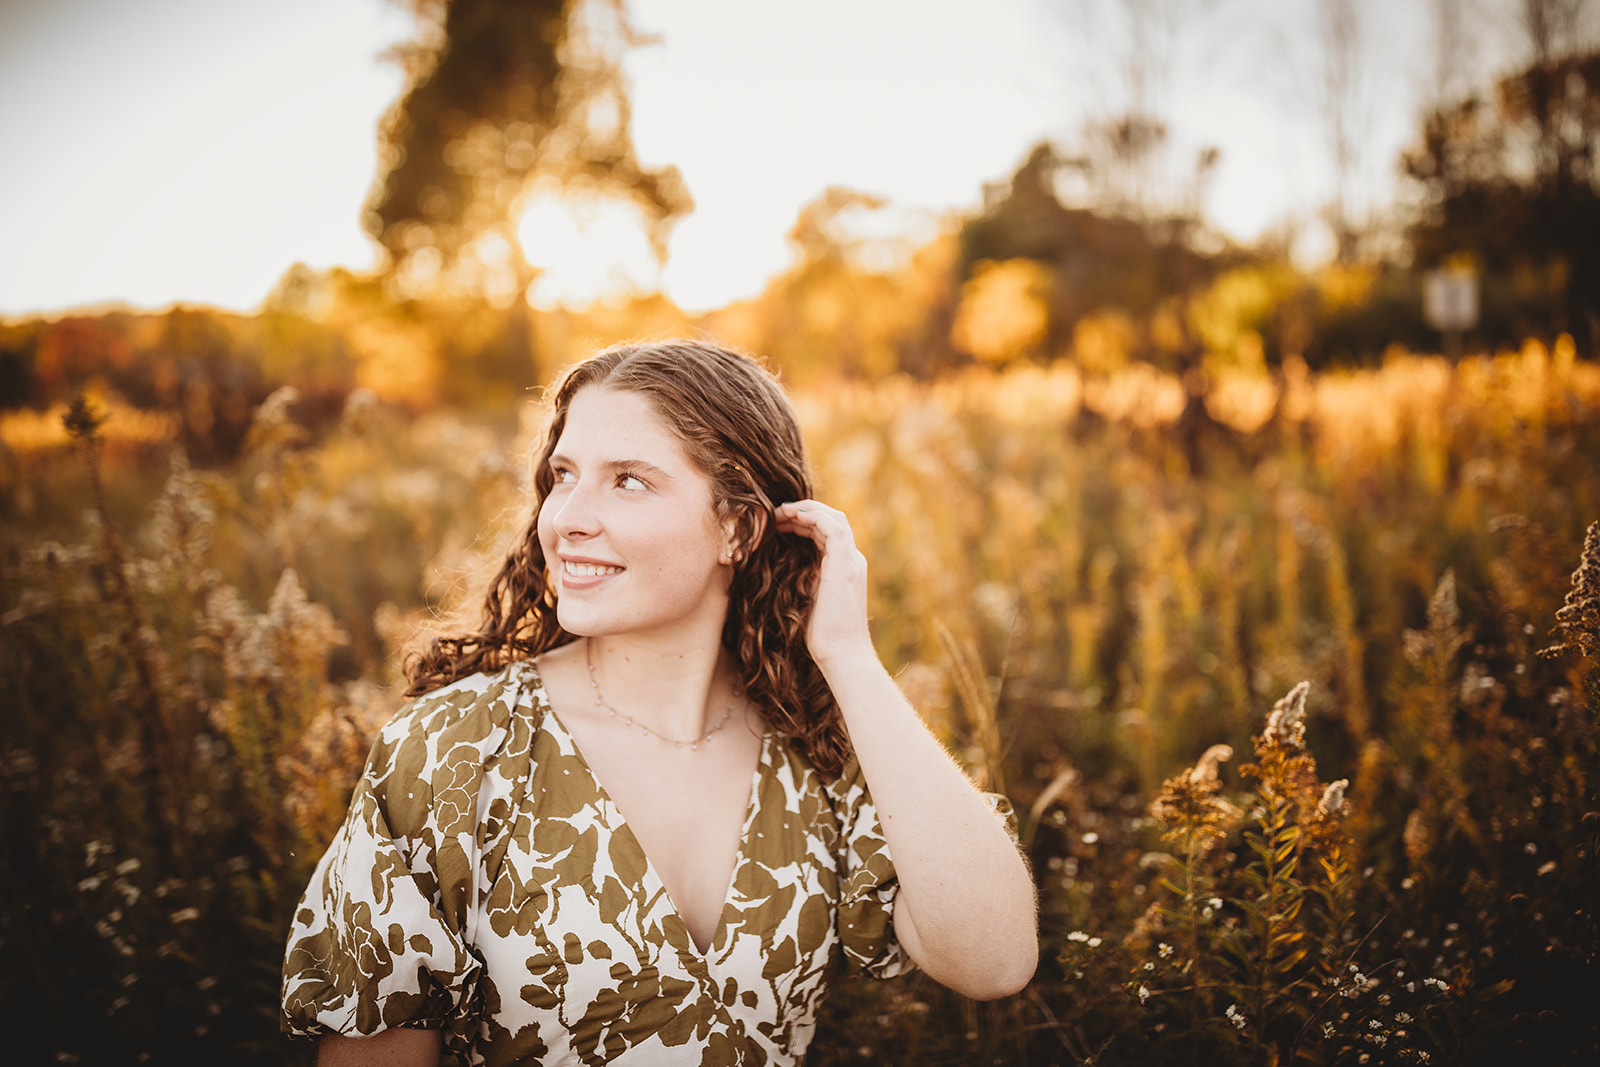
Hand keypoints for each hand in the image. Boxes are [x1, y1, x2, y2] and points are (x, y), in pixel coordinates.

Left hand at [773, 500, 874, 667]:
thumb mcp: (810, 601)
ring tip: (780, 512)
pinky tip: (791, 518)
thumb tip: (784, 573)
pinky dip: (813, 516)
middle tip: (776, 514)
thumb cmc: (824, 636)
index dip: (804, 523)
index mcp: (845, 568)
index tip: (779, 524)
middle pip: (833, 520)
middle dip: (804, 511)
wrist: (841, 654)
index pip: (829, 532)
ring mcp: (851, 562)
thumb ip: (805, 582)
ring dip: (806, 510)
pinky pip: (833, 528)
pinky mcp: (844, 566)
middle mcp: (852, 561)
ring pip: (835, 518)